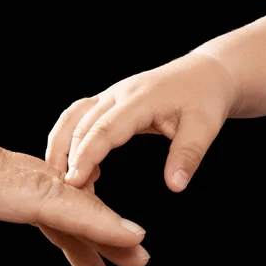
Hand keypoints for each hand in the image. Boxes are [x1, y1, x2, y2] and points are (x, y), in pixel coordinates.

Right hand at [47, 52, 238, 189]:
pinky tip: (71, 162)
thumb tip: (175, 186)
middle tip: (63, 192)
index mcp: (139, 100)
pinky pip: (78, 116)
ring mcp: (110, 95)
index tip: (74, 182)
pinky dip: (68, 137)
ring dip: (60, 145)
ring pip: (73, 117)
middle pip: (80, 124)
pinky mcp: (108, 100)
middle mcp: (117, 94)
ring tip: (58, 176)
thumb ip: (187, 156)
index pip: (104, 130)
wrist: (206, 73)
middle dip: (67, 157)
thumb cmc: (205, 98)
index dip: (86, 156)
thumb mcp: (204, 127)